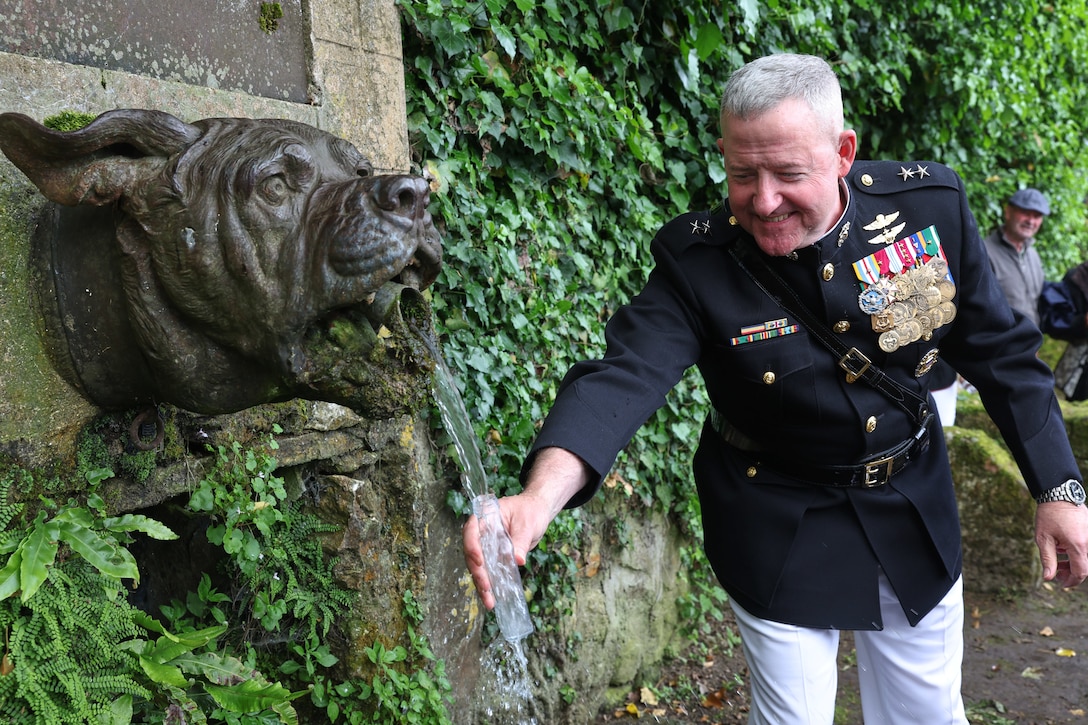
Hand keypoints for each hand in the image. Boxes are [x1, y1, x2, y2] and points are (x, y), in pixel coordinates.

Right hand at [463, 447, 589, 608]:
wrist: (537, 512)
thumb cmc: (531, 511)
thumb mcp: (528, 524)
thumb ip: (520, 541)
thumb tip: (518, 560)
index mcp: (485, 516)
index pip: (471, 531)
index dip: (472, 547)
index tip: (480, 561)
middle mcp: (481, 532)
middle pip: (472, 553)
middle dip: (478, 572)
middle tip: (487, 587)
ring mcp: (486, 545)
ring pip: (478, 567)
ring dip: (482, 584)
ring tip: (489, 602)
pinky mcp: (493, 557)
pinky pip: (488, 572)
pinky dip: (490, 586)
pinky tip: (492, 600)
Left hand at [1035, 501, 1087, 587]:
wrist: (1059, 494)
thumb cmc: (1049, 515)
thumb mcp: (1043, 538)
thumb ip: (1048, 559)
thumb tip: (1048, 578)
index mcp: (1079, 546)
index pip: (1081, 572)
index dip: (1071, 581)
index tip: (1060, 583)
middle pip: (1085, 566)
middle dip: (1071, 573)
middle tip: (1056, 573)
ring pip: (1086, 557)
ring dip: (1074, 563)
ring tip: (1058, 561)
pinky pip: (1087, 547)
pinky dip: (1077, 552)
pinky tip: (1063, 549)